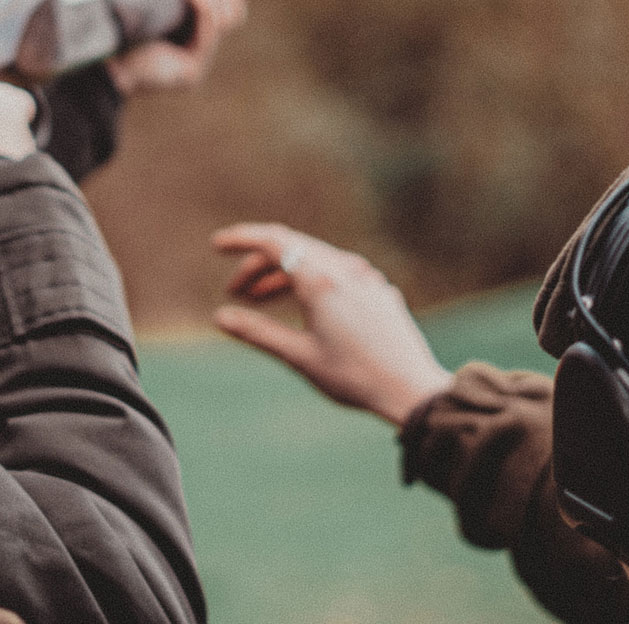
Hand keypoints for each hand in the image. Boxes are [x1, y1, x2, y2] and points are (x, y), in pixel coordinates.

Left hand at [105, 0, 247, 95]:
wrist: (98, 65)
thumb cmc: (118, 30)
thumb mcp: (150, 1)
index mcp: (189, 35)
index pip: (229, 10)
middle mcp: (197, 52)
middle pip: (232, 14)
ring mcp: (197, 65)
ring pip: (225, 20)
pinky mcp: (191, 73)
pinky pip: (208, 33)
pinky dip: (204, 5)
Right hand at [212, 223, 451, 426]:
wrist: (411, 389)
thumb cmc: (354, 377)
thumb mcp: (299, 356)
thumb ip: (257, 332)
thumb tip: (220, 318)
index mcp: (321, 280)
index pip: (273, 241)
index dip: (242, 240)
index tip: (217, 245)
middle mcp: (345, 269)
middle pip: (291, 248)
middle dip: (258, 265)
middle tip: (235, 292)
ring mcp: (366, 277)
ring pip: (314, 260)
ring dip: (283, 275)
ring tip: (260, 301)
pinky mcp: (378, 290)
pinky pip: (336, 272)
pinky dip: (309, 281)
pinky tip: (302, 307)